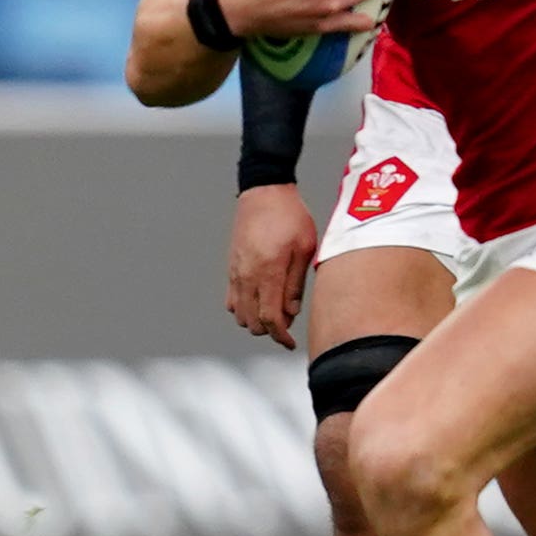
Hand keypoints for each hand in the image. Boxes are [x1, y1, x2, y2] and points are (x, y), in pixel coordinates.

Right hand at [224, 184, 317, 345]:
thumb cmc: (291, 217)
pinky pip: (231, 300)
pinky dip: (243, 309)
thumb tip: (290, 313)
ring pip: (239, 315)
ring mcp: (235, 272)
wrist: (264, 191)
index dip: (281, 337)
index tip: (290, 344)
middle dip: (270, 330)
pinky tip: (259, 301)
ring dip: (255, 321)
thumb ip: (296, 283)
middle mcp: (247, 275)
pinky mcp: (231, 266)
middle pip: (252, 322)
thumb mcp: (304, 248)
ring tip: (275, 312)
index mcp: (268, 271)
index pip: (270, 319)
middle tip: (288, 324)